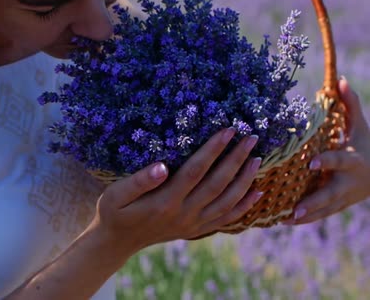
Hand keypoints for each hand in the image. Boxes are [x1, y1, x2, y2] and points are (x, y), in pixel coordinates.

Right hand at [90, 128, 263, 252]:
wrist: (117, 242)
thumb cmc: (114, 212)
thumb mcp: (116, 194)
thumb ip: (139, 181)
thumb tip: (162, 166)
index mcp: (164, 201)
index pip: (195, 171)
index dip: (213, 150)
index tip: (228, 130)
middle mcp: (183, 214)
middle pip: (217, 184)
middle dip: (236, 159)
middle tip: (251, 138)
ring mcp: (192, 224)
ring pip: (226, 201)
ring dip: (244, 180)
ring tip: (257, 159)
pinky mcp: (195, 229)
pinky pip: (225, 219)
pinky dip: (244, 206)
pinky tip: (258, 193)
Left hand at [285, 77, 369, 224]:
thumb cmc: (366, 144)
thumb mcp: (360, 126)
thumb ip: (351, 105)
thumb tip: (341, 79)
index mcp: (353, 161)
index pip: (339, 161)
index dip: (326, 162)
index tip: (311, 163)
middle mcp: (348, 183)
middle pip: (330, 195)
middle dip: (313, 202)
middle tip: (295, 209)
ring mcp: (343, 198)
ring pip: (324, 209)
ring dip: (305, 216)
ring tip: (284, 220)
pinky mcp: (337, 206)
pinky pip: (320, 215)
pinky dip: (305, 220)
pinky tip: (285, 221)